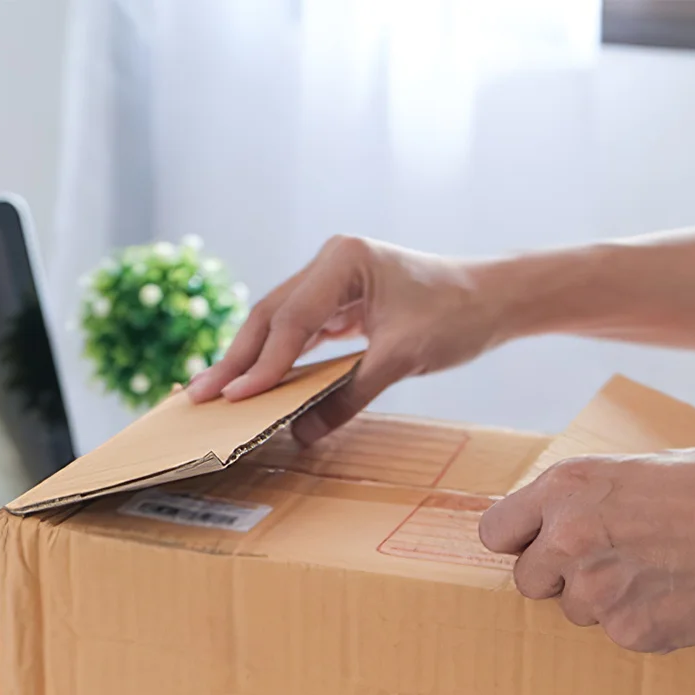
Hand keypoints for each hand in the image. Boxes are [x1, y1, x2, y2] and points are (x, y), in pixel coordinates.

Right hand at [185, 236, 499, 441]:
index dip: (261, 364)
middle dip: (235, 360)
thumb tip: (300, 435)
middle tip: (197, 396)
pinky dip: (273, 359)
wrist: (497, 298)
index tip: (233, 399)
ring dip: (247, 361)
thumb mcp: (402, 359)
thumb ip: (348, 396)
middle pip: (269, 316)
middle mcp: (332, 262)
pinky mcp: (339, 301)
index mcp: (344, 259)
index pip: (290, 319)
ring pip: (276, 323)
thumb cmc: (459, 314)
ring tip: (212, 393)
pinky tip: (251, 383)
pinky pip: (295, 333)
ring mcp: (333, 280)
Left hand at [476, 446, 694, 651]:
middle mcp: (570, 537)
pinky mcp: (627, 631)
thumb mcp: (648, 466)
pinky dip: (643, 622)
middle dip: (559, 577)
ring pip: (574, 610)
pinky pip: (616, 633)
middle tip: (613, 562)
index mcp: (569, 487)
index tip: (535, 547)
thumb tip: (560, 513)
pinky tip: (681, 595)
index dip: (518, 542)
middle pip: (527, 580)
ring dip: (605, 601)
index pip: (495, 531)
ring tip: (660, 572)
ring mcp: (596, 589)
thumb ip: (594, 494)